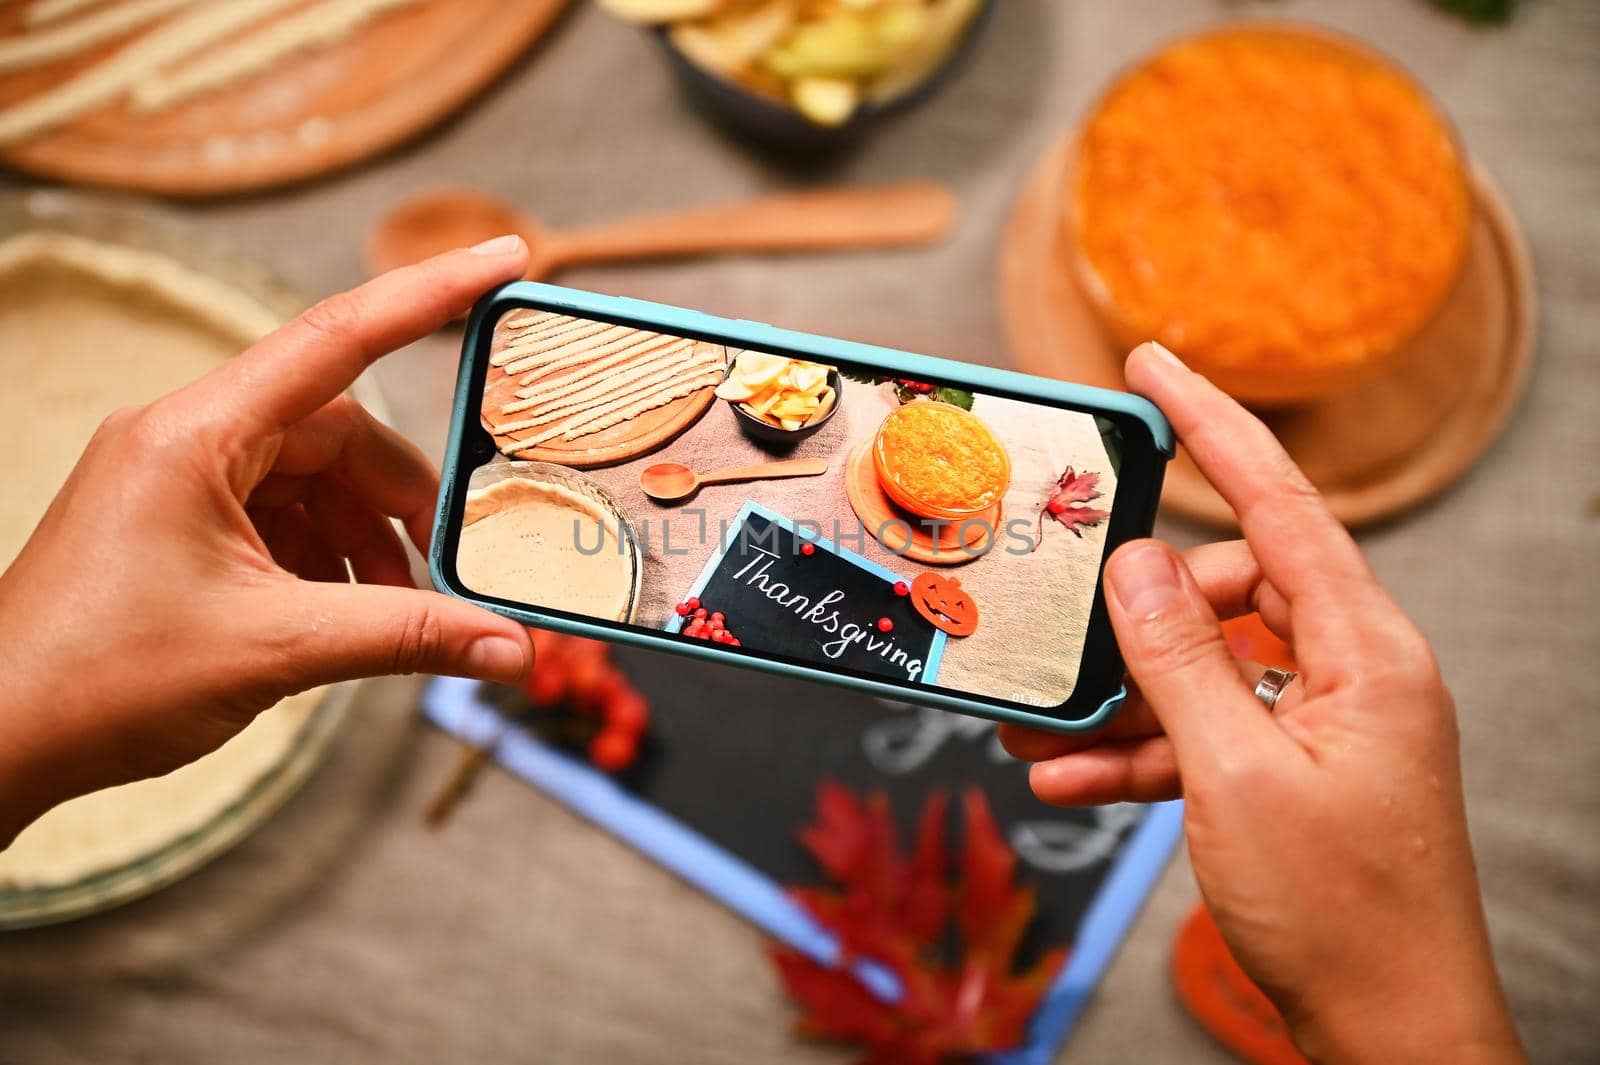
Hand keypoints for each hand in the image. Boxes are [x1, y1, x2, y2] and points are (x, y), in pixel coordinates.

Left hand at [0, 237, 536, 847]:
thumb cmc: (102, 681)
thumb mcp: (277, 650)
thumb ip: (406, 635)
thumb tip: (510, 646)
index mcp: (197, 434)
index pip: (338, 338)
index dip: (430, 294)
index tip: (503, 258)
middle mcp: (183, 437)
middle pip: (336, 428)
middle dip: (402, 496)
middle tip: (457, 558)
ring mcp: (174, 477)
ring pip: (310, 476)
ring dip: (365, 535)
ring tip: (401, 606)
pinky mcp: (171, 521)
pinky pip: (276, 512)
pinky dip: (324, 555)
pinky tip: (344, 612)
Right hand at [1001, 344, 1523, 1062]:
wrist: (1390, 1029)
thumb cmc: (1339, 912)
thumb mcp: (1234, 775)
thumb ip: (1177, 660)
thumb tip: (1135, 564)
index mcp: (1363, 651)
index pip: (1280, 504)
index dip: (1214, 424)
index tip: (1152, 364)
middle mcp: (1349, 670)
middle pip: (1229, 586)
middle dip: (1137, 605)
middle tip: (1063, 614)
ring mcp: (1323, 723)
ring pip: (1205, 665)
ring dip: (1123, 694)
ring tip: (1040, 720)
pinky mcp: (1294, 771)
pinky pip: (1205, 732)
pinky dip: (1142, 750)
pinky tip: (1071, 776)